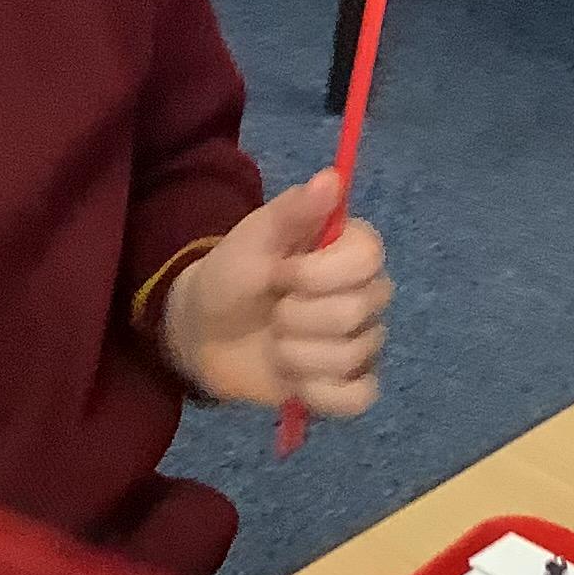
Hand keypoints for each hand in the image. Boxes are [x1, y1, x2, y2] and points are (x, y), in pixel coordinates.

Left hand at [160, 173, 390, 416]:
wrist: (204, 332)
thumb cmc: (231, 276)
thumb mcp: (251, 239)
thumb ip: (292, 212)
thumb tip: (332, 177)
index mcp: (350, 251)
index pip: (369, 259)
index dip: (319, 274)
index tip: (281, 273)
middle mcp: (367, 295)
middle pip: (358, 313)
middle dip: (298, 317)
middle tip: (273, 313)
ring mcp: (361, 342)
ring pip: (352, 356)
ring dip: (296, 355)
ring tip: (274, 345)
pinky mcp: (349, 385)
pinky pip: (358, 397)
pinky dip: (319, 393)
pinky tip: (294, 383)